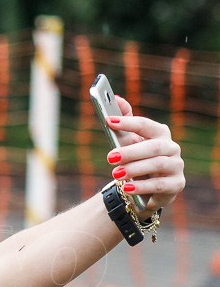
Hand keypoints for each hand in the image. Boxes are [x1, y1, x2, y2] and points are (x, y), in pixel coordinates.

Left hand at [107, 96, 185, 210]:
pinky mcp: (177, 184)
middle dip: (130, 151)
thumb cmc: (135, 159)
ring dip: (134, 169)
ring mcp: (176, 165)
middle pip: (152, 146)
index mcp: (160, 133)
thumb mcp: (128, 140)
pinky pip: (160, 185)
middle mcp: (172, 147)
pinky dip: (142, 186)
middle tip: (110, 157)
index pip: (145, 125)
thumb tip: (117, 98)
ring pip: (157, 164)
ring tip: (116, 174)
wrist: (145, 188)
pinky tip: (127, 188)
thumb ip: (124, 120)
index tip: (108, 120)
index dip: (128, 122)